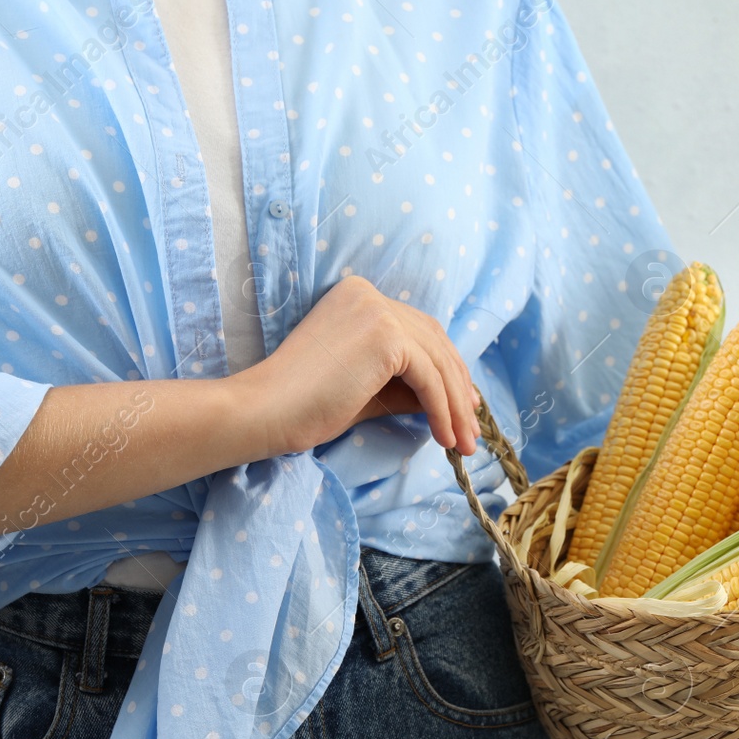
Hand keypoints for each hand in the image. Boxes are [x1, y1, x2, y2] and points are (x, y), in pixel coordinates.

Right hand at [239, 275, 480, 456]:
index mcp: (359, 297)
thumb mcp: (367, 390)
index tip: (465, 404)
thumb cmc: (305, 405)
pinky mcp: (384, 335)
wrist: (266, 410)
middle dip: (458, 389)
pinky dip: (441, 409)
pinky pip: (428, 378)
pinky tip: (445, 438)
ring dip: (455, 407)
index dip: (447, 369)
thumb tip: (450, 401)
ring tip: (463, 444)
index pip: (419, 332)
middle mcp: (370, 294)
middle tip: (472, 428)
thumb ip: (406, 386)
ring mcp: (377, 310)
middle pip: (434, 342)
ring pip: (437, 362)